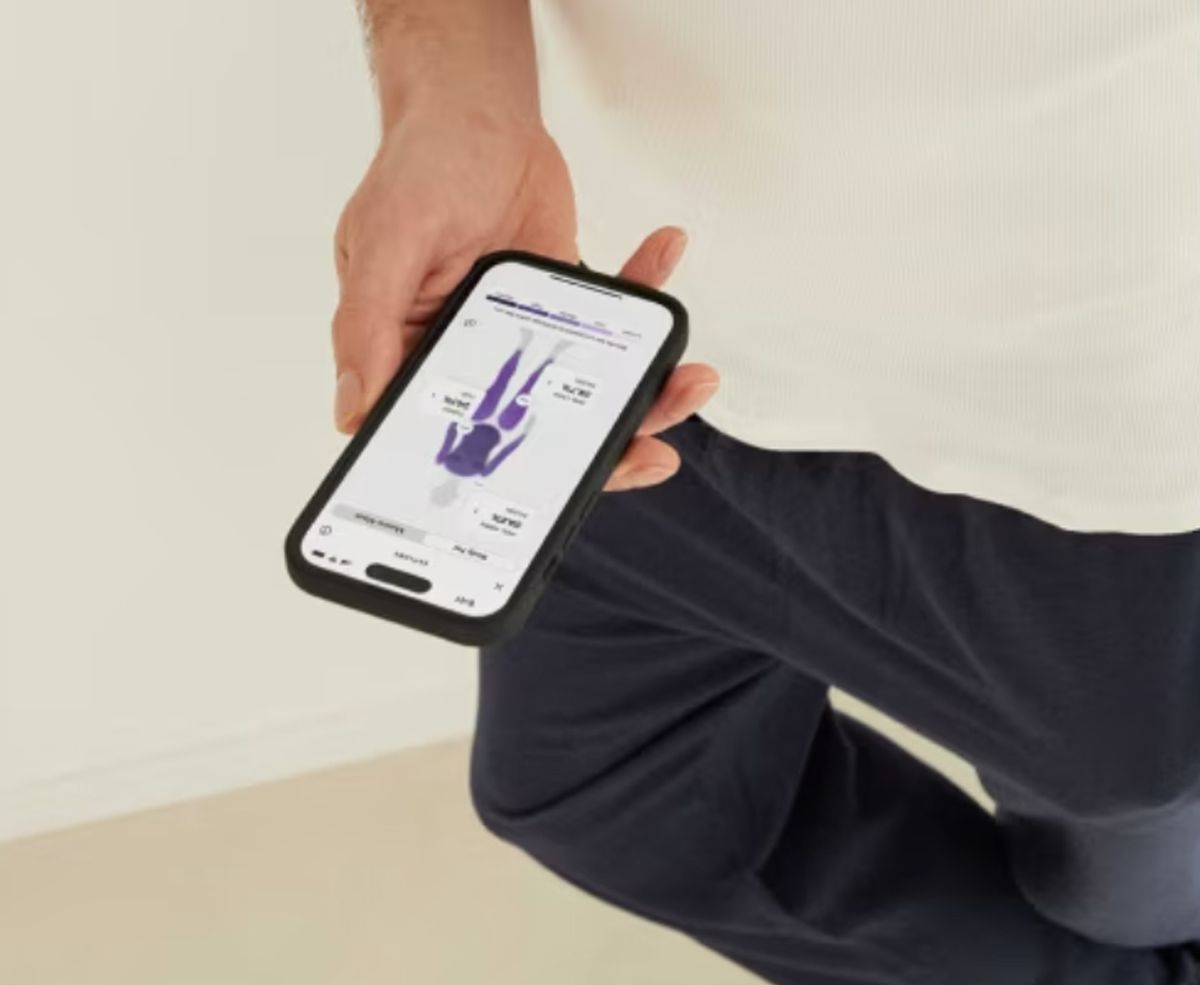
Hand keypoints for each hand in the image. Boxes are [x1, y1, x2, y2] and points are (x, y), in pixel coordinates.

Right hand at [329, 111, 717, 488]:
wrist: (472, 105)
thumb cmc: (417, 167)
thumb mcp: (382, 244)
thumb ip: (367, 328)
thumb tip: (352, 413)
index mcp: (418, 363)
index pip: (460, 447)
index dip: (505, 489)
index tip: (556, 508)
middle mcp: (477, 365)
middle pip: (545, 436)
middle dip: (606, 451)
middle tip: (652, 452)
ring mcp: (531, 340)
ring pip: (595, 393)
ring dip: (650, 390)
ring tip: (692, 378)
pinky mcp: (571, 308)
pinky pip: (618, 320)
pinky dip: (650, 294)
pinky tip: (668, 253)